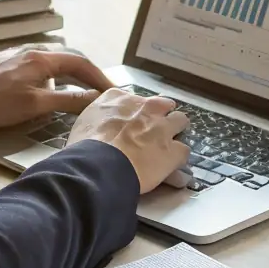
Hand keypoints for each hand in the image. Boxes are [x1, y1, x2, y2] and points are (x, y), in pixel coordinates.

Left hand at [0, 46, 113, 129]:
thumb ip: (68, 100)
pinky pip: (39, 66)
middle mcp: (34, 51)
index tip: (112, 91)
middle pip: (69, 59)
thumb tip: (95, 97)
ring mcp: (19, 55)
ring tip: (79, 91)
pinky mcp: (8, 62)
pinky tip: (49, 88)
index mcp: (43, 59)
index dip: (99, 77)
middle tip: (101, 91)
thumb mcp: (36, 105)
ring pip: (53, 62)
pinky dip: (53, 76)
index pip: (81, 63)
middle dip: (87, 74)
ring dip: (70, 75)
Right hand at [67, 88, 190, 192]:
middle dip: (160, 116)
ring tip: (166, 147)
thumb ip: (98, 118)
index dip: (134, 113)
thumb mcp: (84, 122)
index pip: (134, 100)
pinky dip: (178, 159)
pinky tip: (170, 169)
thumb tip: (99, 125)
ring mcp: (162, 127)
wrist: (99, 165)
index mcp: (120, 98)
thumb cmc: (84, 147)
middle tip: (151, 132)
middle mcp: (145, 107)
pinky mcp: (173, 150)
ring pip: (180, 121)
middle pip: (163, 104)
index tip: (130, 124)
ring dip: (175, 132)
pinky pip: (184, 151)